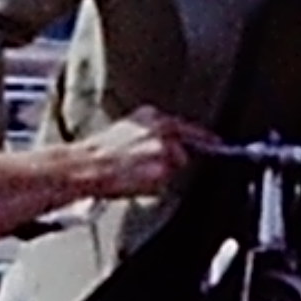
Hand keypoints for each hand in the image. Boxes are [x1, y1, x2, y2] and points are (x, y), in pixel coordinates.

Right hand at [74, 111, 196, 202]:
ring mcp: (162, 149)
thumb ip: (151, 134)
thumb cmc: (97, 153)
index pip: (186, 125)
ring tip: (134, 173)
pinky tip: (133, 181)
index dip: (202, 136)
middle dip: (174, 159)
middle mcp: (161, 128)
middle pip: (185, 147)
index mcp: (151, 115)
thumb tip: (168, 147)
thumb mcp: (126, 131)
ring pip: (173, 167)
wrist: (84, 166)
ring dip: (160, 173)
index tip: (216, 142)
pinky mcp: (160, 169)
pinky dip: (151, 185)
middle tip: (151, 168)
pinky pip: (163, 183)